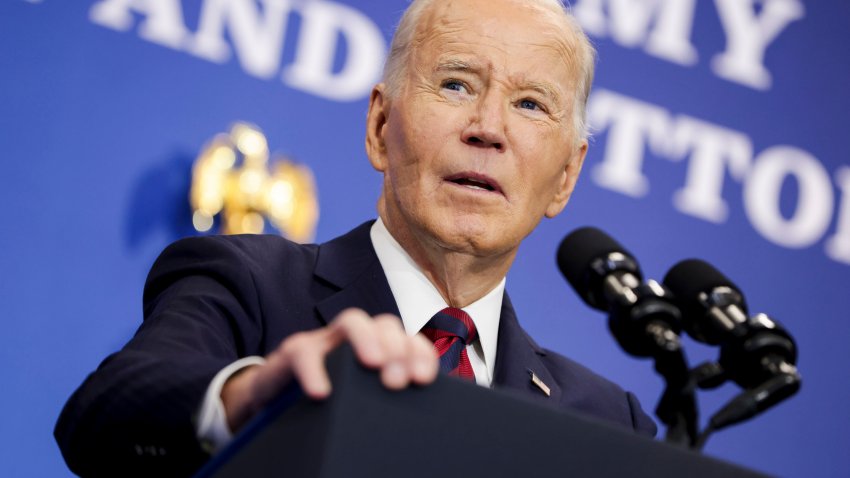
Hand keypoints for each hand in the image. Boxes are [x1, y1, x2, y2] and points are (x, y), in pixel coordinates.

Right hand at [221, 308, 438, 432]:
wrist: (272, 401)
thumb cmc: (325, 400)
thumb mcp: (357, 399)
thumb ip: (380, 399)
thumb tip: (410, 414)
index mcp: (377, 352)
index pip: (407, 341)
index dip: (420, 354)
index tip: (423, 379)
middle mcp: (354, 341)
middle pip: (384, 323)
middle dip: (396, 347)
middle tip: (397, 379)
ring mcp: (325, 343)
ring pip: (351, 321)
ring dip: (366, 339)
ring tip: (372, 365)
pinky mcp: (292, 354)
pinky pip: (303, 351)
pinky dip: (313, 370)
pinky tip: (322, 392)